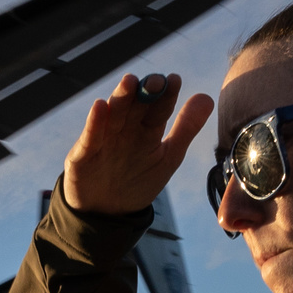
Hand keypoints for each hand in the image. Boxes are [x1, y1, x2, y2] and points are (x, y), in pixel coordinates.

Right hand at [60, 72, 213, 216]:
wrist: (107, 213)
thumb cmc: (138, 182)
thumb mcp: (168, 157)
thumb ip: (186, 128)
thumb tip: (208, 97)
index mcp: (146, 130)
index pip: (158, 108)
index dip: (166, 94)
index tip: (175, 80)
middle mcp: (125, 129)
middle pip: (135, 106)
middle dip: (145, 92)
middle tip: (156, 79)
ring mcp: (104, 139)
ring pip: (113, 114)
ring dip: (121, 98)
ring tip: (130, 82)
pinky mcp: (84, 154)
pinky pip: (91, 136)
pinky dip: (95, 122)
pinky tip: (100, 106)